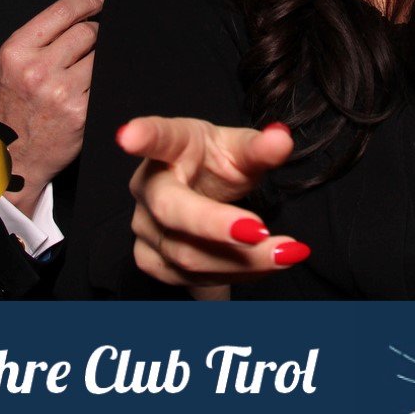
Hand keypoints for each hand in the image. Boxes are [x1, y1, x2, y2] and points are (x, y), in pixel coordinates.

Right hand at [0, 0, 103, 214]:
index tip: (99, 0)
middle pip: (87, 32)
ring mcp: (62, 92)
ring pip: (100, 56)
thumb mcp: (10, 68)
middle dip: (96, 32)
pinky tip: (95, 85)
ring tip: (89, 68)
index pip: (62, 12)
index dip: (87, 2)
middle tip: (96, 40)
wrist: (11, 160)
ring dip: (101, 57)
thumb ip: (40, 41)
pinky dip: (105, 80)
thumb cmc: (13, 110)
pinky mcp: (83, 112)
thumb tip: (82, 15)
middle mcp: (37, 70)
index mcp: (16, 53)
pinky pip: (105, 82)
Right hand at [118, 117, 304, 291]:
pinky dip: (236, 275)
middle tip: (261, 232)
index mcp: (172, 146)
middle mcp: (148, 186)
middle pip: (171, 210)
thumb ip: (261, 148)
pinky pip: (192, 277)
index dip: (143, 136)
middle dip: (217, 226)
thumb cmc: (218, 164)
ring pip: (186, 253)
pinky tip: (264, 265)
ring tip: (286, 253)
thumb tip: (281, 138)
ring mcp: (144, 226)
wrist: (205, 197)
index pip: (158, 137)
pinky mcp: (151, 259)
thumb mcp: (242, 149)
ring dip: (241, 260)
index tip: (128, 137)